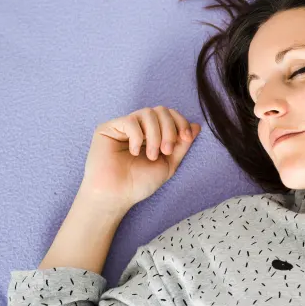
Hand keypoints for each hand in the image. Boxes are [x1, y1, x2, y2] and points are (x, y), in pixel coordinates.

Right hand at [79, 107, 200, 211]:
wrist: (117, 195)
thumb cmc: (140, 182)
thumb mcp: (169, 163)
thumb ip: (182, 145)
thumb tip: (197, 126)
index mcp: (153, 134)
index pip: (170, 115)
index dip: (181, 122)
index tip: (186, 138)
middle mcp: (139, 127)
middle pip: (161, 110)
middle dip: (170, 129)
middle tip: (166, 151)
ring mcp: (123, 126)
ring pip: (147, 113)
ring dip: (155, 135)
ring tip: (152, 156)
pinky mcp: (108, 128)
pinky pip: (130, 121)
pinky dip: (137, 137)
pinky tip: (134, 152)